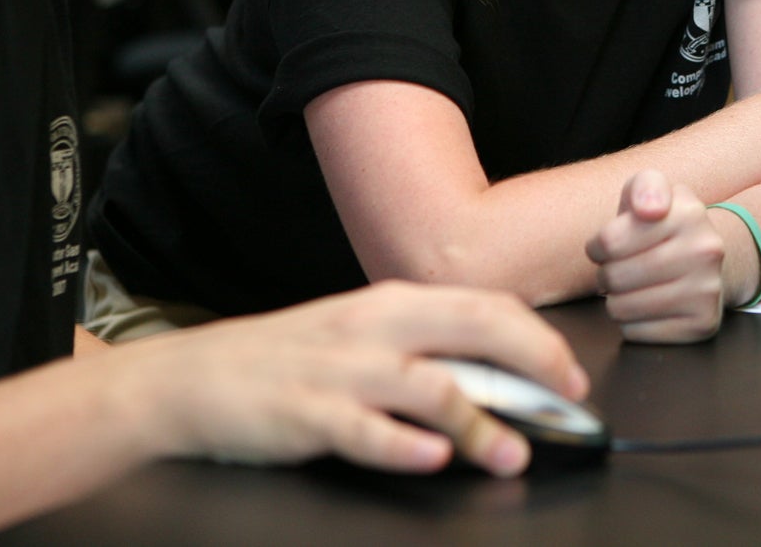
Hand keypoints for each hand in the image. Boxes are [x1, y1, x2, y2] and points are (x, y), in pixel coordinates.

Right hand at [122, 280, 587, 475]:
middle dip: (533, 361)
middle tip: (569, 400)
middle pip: (474, 327)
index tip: (571, 373)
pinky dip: (404, 444)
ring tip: (514, 453)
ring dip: (482, 422)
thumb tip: (497, 375)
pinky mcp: (306, 414)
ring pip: (431, 386)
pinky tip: (433, 458)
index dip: (538, 337)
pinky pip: (364, 429)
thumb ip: (421, 349)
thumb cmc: (284, 361)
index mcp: (391, 303)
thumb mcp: (359, 337)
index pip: (485, 305)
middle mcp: (374, 327)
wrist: (189, 379)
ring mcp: (340, 370)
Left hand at [586, 170, 727, 343]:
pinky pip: (637, 333)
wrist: (705, 259)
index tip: (606, 245)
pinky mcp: (703, 325)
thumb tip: (650, 208)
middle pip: (614, 277)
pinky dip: (633, 323)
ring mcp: (707, 291)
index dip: (598, 246)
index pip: (610, 241)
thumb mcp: (651, 190)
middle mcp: (706, 251)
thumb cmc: (661, 225)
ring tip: (631, 287)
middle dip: (606, 275)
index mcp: (690, 212)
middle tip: (619, 269)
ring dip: (616, 300)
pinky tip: (647, 306)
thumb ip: (645, 186)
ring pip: (622, 309)